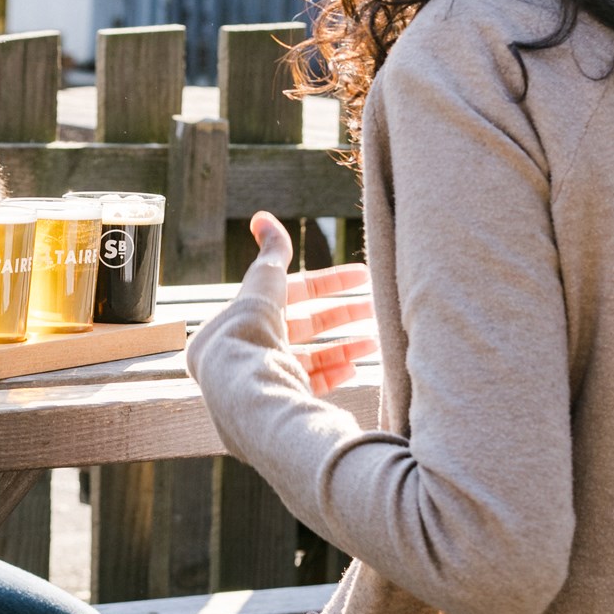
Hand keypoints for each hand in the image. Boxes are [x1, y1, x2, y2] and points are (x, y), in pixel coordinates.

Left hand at [246, 211, 376, 395]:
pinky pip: (311, 384)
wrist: (237, 377)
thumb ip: (274, 250)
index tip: (363, 277)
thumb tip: (262, 217)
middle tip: (375, 308)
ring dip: (344, 347)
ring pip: (313, 356)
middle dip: (343, 315)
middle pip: (307, 324)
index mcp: (254, 310)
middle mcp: (258, 341)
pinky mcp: (280, 396)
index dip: (331, 283)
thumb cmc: (250, 322)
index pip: (297, 291)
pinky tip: (356, 368)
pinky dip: (334, 374)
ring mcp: (269, 370)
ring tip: (376, 342)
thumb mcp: (265, 278)